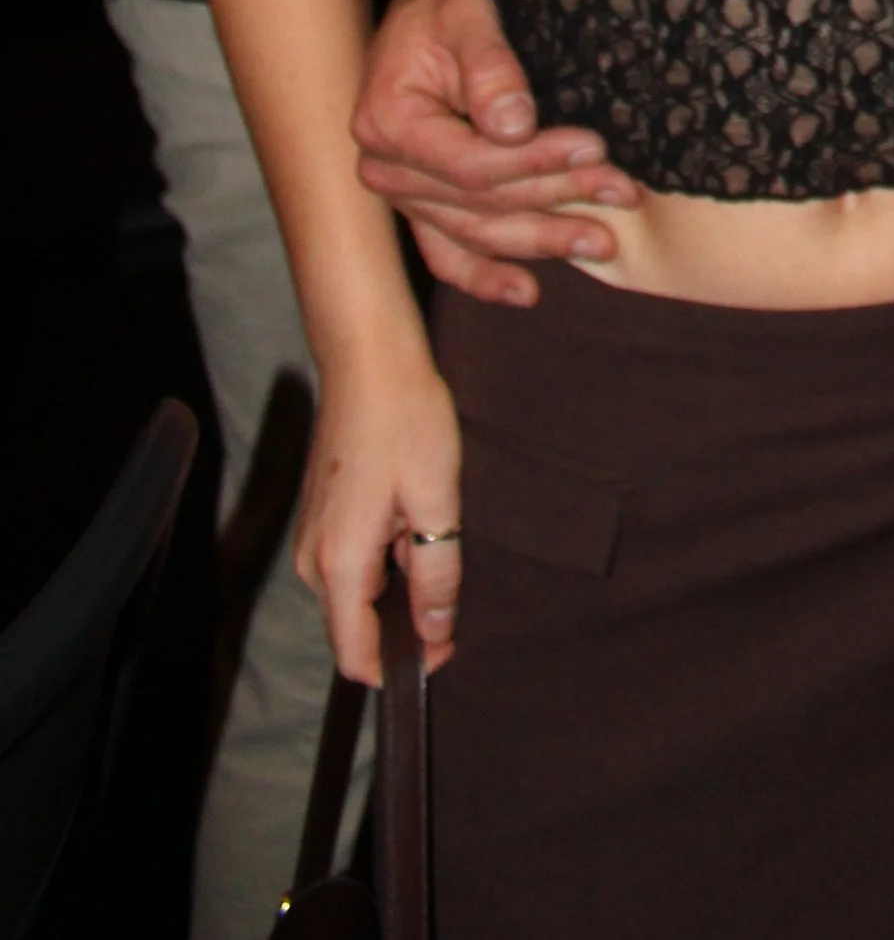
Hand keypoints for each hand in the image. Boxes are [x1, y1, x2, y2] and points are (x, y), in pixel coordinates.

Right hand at [296, 344, 466, 680]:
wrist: (367, 357)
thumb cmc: (405, 419)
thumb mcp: (436, 500)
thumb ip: (436, 575)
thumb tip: (435, 633)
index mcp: (339, 564)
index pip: (356, 656)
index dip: (402, 665)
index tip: (446, 644)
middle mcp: (313, 560)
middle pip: (358, 625)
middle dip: (406, 618)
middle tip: (452, 571)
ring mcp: (312, 537)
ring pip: (359, 591)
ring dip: (399, 580)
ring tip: (433, 525)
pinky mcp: (320, 516)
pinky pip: (354, 561)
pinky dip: (387, 554)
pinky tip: (413, 511)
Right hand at [350, 0, 639, 305]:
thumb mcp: (470, 11)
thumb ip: (491, 66)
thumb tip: (515, 127)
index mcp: (387, 120)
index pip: (471, 166)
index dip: (537, 163)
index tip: (597, 147)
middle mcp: (384, 166)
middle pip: (481, 204)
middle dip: (556, 199)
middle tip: (622, 193)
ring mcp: (402, 191)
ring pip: (476, 232)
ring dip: (542, 240)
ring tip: (602, 240)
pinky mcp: (421, 202)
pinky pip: (448, 253)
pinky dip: (486, 275)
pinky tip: (528, 292)